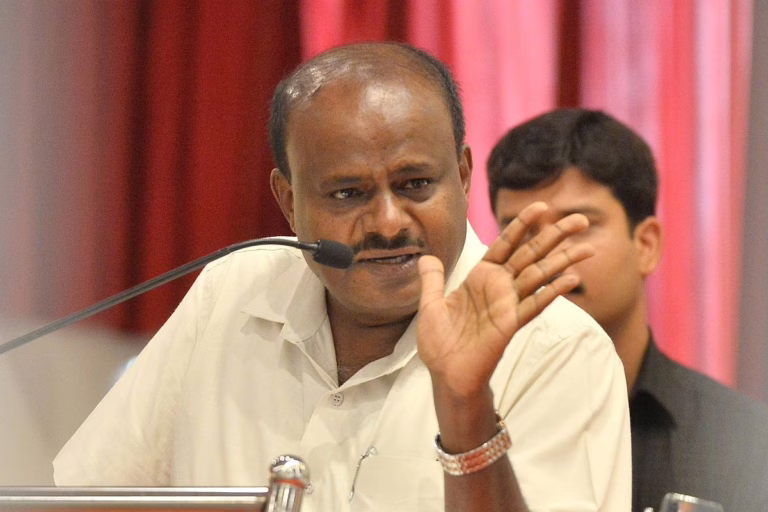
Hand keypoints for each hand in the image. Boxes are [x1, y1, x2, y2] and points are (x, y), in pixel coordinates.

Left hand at [417, 201, 593, 397]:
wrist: (445, 375)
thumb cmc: (439, 344)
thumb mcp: (430, 305)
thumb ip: (432, 280)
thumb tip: (425, 257)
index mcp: (480, 278)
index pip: (505, 244)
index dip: (522, 225)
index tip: (542, 207)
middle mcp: (499, 287)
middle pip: (531, 254)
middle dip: (555, 235)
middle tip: (581, 219)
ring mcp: (508, 304)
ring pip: (540, 275)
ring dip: (564, 260)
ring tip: (588, 246)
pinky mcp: (511, 323)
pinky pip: (534, 303)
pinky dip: (552, 291)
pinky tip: (571, 279)